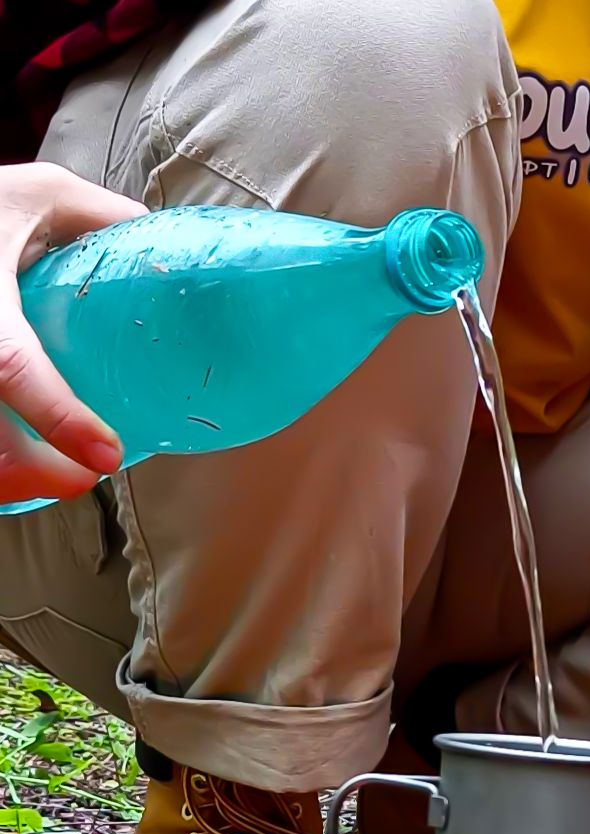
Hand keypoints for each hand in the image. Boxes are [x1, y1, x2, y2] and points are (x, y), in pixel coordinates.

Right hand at [0, 164, 146, 503]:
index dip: (58, 419)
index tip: (106, 456)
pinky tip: (27, 462)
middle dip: (37, 475)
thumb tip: (173, 250)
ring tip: (62, 476)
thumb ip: (100, 220)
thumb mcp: (39, 196)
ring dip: (16, 480)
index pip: (10, 364)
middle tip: (87, 478)